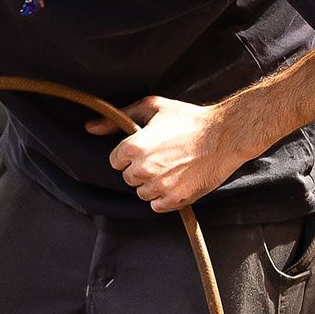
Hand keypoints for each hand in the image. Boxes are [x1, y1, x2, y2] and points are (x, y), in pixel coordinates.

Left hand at [86, 94, 242, 211]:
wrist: (225, 135)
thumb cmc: (188, 119)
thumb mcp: (152, 108)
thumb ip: (117, 119)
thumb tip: (89, 128)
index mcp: (133, 148)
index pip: (116, 161)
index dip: (130, 154)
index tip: (147, 147)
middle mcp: (143, 169)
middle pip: (128, 178)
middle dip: (141, 169)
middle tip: (163, 155)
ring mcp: (159, 186)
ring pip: (142, 192)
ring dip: (152, 183)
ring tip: (172, 166)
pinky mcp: (175, 199)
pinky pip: (156, 205)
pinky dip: (164, 196)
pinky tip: (177, 179)